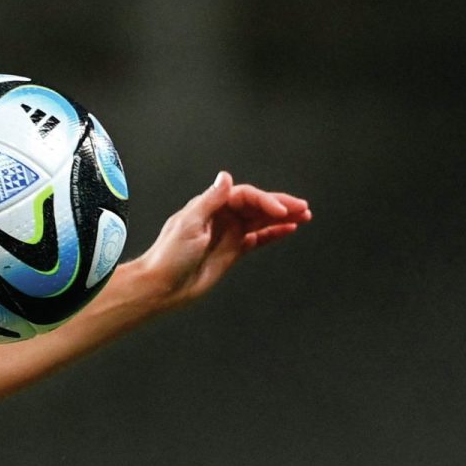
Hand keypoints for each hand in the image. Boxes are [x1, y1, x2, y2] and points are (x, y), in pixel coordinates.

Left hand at [136, 171, 310, 310]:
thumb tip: (225, 177)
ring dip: (282, 218)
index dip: (264, 200)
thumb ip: (210, 201)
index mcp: (209, 206)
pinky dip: (273, 233)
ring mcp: (228, 234)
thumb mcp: (188, 224)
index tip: (280, 211)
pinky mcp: (232, 251)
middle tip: (303, 208)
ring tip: (304, 216)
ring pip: (261, 220)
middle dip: (280, 205)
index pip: (244, 196)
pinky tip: (290, 230)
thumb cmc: (168, 257)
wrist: (161, 287)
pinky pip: (257, 238)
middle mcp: (221, 217)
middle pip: (256, 206)